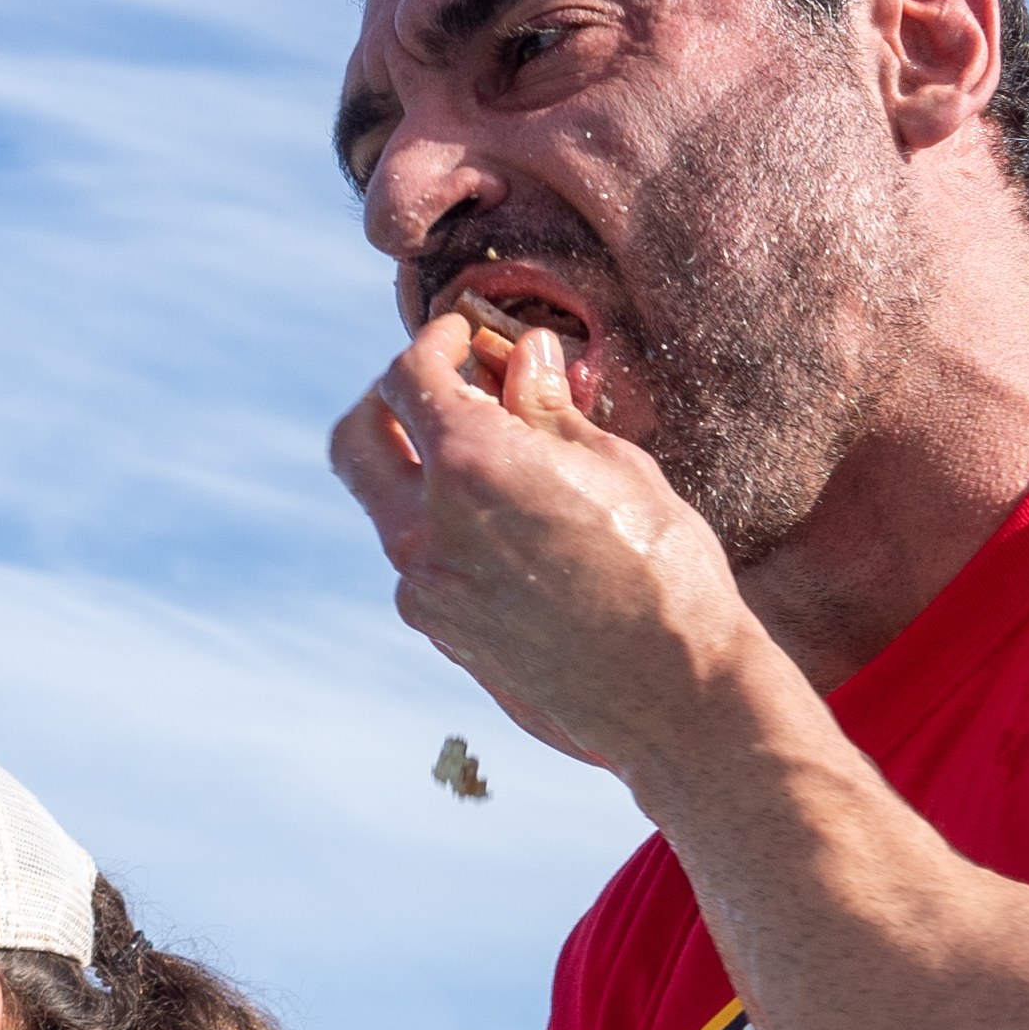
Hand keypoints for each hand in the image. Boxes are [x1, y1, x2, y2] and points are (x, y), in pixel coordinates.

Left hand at [326, 306, 783, 782]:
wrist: (672, 692)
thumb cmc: (663, 570)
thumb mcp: (615, 466)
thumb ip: (548, 409)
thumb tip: (523, 358)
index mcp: (470, 466)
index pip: (408, 376)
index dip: (435, 343)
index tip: (462, 337)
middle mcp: (426, 529)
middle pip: (356, 439)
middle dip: (388, 400)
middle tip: (439, 387)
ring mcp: (423, 588)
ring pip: (383, 503)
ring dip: (414, 467)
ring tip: (486, 458)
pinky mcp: (438, 631)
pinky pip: (416, 559)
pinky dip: (438, 525)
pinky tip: (501, 525)